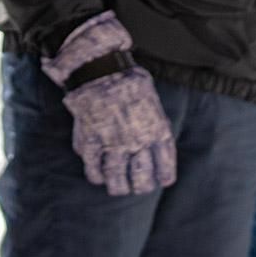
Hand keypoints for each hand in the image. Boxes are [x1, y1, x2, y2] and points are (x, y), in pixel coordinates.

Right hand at [64, 69, 176, 196]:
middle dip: (141, 187)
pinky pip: (93, 169)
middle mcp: (136, 141)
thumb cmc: (128, 82)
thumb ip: (156, 126)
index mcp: (156, 131)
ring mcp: (112, 143)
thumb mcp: (153, 103)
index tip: (162, 180)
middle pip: (141, 179)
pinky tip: (98, 175)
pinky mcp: (90, 141)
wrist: (99, 69)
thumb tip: (156, 147)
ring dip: (118, 186)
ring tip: (117, 187)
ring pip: (116, 179)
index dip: (164, 177)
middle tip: (137, 186)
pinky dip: (96, 175)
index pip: (165, 168)